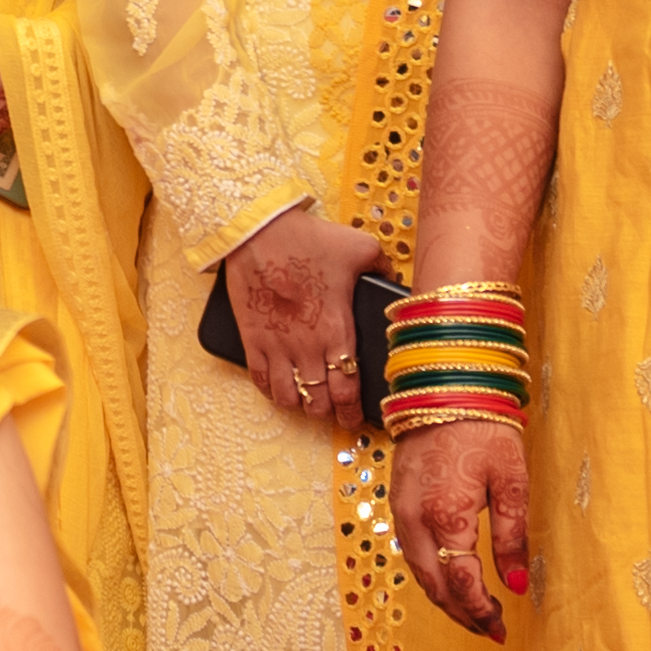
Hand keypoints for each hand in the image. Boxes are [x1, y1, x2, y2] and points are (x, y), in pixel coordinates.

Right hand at [219, 206, 383, 427]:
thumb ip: (383, 267)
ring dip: (301, 405)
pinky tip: (280, 388)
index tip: (357, 419)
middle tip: (335, 411)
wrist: (258, 231)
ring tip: (309, 401)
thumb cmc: (309, 238)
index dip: (353, 412)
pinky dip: (271, 391)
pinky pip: (260, 381)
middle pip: (319, 401)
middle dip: (329, 412)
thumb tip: (397, 279)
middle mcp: (306, 346)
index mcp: (336, 329)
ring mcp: (276, 345)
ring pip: (289, 398)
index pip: (348, 389)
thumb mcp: (359, 247)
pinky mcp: (252, 339)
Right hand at [391, 414, 528, 638]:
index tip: (502, 627)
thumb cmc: (484, 428)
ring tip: (474, 612)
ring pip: (419, 572)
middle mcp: (416, 519)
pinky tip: (451, 578)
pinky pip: (411, 551)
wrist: (443, 388)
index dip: (482, 611)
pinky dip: (431, 574)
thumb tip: (518, 585)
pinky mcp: (397, 501)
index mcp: (447, 516)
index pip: (462, 582)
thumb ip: (512, 537)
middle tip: (489, 629)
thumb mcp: (512, 481)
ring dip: (445, 597)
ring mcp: (400, 510)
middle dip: (462, 614)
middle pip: (435, 586)